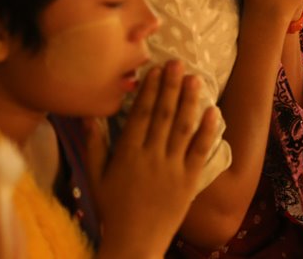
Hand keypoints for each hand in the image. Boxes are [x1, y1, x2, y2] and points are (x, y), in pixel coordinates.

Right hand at [88, 61, 220, 256]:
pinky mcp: (189, 180)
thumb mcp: (96, 178)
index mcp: (127, 155)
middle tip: (177, 62)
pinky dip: (208, 130)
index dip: (149, 90)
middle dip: (170, 86)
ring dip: (190, 101)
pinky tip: (213, 111)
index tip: (155, 70)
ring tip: (195, 78)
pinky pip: (200, 151)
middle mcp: (150, 157)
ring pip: (182, 128)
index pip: (140, 115)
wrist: (134, 243)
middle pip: (162, 115)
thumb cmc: (112, 210)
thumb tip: (89, 116)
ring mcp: (172, 168)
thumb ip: (94, 146)